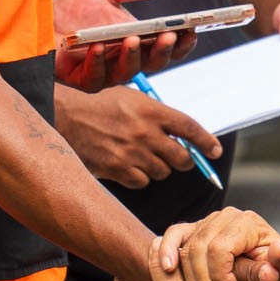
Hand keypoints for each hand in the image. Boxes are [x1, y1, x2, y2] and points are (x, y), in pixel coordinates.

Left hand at [52, 0, 198, 87]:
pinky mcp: (82, 80)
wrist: (39, 20)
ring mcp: (105, 73)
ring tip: (134, 39)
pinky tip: (98, 46)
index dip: (182, 42)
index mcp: (137, 41)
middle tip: (169, 35)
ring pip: (127, 73)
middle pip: (154, 63)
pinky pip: (95, 77)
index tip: (191, 30)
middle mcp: (125, 60)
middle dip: (164, 50)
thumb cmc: (71, 9)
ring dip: (133, 56)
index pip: (167, 48)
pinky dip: (99, 61)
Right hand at [57, 85, 221, 187]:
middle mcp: (145, 133)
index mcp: (151, 110)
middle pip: (182, 158)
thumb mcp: (131, 98)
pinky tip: (129, 166)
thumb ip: (156, 115)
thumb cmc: (98, 104)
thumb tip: (180, 135)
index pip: (190, 128)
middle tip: (179, 158)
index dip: (207, 142)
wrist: (64, 115)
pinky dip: (140, 177)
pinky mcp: (117, 170)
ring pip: (162, 172)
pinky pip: (142, 182)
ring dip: (159, 168)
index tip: (215, 151)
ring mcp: (132, 153)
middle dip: (185, 161)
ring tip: (144, 157)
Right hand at [161, 209, 279, 280]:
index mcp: (248, 222)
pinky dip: (167, 251)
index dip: (219, 275)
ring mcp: (208, 221)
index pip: (219, 248)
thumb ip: (279, 268)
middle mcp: (226, 216)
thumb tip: (272, 265)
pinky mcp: (194, 229)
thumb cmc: (277, 272)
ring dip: (191, 280)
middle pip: (199, 248)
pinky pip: (174, 235)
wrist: (267, 270)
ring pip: (186, 249)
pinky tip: (168, 268)